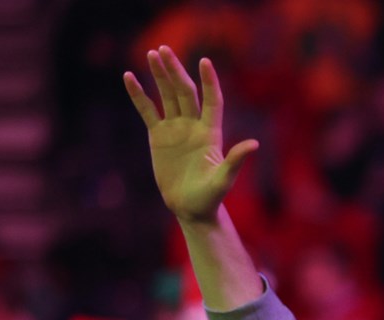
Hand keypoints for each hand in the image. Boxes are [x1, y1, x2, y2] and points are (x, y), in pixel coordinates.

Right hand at [124, 47, 257, 224]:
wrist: (190, 207)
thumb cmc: (210, 196)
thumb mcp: (224, 179)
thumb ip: (236, 161)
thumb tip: (254, 145)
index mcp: (211, 132)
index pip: (212, 100)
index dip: (209, 81)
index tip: (205, 61)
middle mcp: (193, 125)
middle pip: (185, 92)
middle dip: (175, 71)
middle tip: (164, 50)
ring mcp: (175, 129)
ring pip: (167, 96)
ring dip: (159, 76)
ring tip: (152, 53)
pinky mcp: (158, 136)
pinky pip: (147, 110)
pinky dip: (139, 94)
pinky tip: (129, 77)